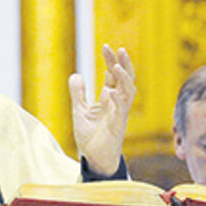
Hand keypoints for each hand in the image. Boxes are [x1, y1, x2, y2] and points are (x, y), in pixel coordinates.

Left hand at [69, 44, 135, 174]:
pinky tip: (110, 90)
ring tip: (116, 66)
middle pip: (125, 79)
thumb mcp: (80, 111)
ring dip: (124, 79)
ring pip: (129, 92)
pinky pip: (121, 110)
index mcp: (110, 99)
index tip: (106, 46)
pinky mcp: (117, 126)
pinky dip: (116, 99)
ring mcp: (119, 114)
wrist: (94, 158)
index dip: (111, 61)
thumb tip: (76, 74)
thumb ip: (78, 94)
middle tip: (118, 49)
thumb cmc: (91, 136)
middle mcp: (118, 104)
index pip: (113, 75)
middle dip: (123, 64)